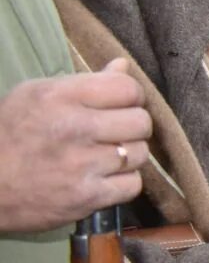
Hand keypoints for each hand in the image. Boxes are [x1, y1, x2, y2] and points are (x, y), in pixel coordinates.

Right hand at [0, 60, 153, 231]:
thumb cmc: (7, 136)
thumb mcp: (34, 96)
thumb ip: (84, 81)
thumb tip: (123, 66)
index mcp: (59, 96)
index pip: (128, 89)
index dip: (132, 97)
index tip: (121, 106)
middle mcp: (73, 127)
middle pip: (141, 122)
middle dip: (132, 127)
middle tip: (114, 134)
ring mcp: (81, 164)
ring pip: (140, 154)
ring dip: (128, 156)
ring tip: (105, 157)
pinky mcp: (86, 197)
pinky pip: (133, 185)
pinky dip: (123, 183)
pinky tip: (103, 178)